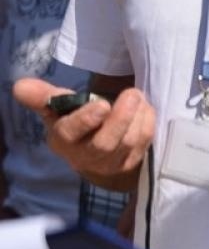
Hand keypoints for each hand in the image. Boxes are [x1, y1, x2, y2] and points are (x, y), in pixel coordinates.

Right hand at [12, 77, 153, 188]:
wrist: (96, 147)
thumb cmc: (77, 122)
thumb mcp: (59, 109)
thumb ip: (43, 96)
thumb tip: (20, 85)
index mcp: (63, 140)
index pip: (70, 134)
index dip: (85, 120)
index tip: (102, 104)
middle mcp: (85, 156)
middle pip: (105, 144)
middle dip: (121, 118)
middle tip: (132, 94)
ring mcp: (110, 163)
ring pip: (129, 142)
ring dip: (138, 117)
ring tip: (138, 97)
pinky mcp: (131, 163)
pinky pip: (144, 143)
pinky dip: (148, 123)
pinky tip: (145, 108)